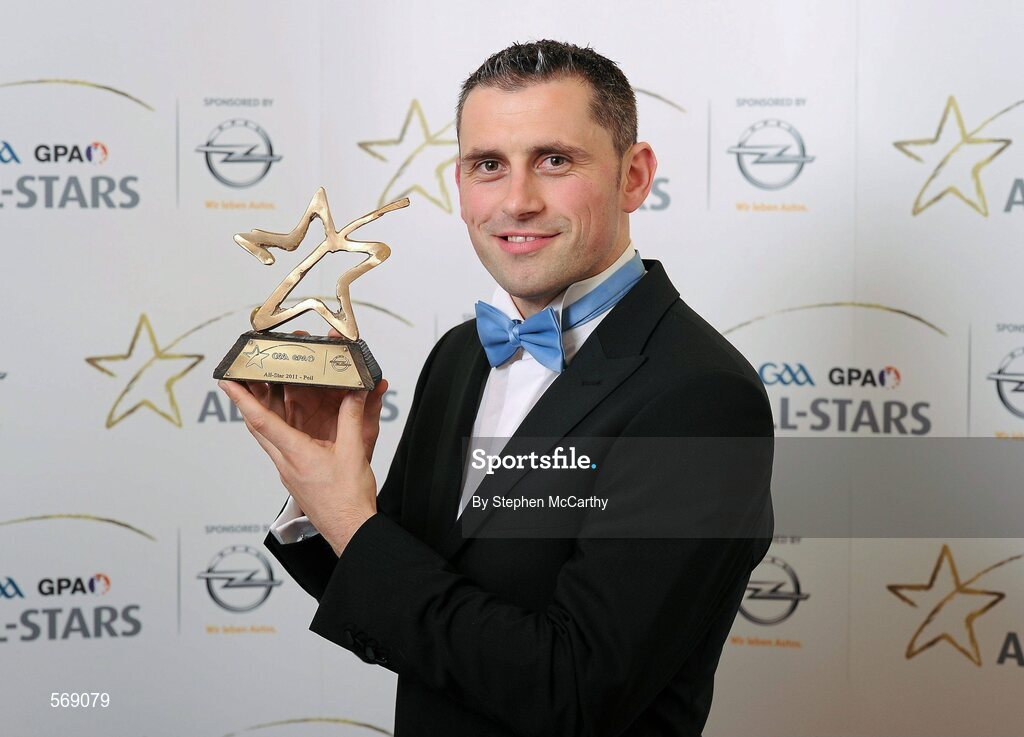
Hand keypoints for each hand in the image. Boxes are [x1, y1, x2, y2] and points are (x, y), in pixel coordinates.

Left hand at [219, 329, 388, 555]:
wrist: (349, 529)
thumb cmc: (348, 498)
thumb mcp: (353, 452)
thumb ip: (352, 418)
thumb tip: (354, 393)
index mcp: (296, 454)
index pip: (261, 421)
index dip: (242, 399)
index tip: (227, 382)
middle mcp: (286, 462)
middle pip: (258, 426)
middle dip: (249, 400)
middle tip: (245, 378)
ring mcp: (288, 470)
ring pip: (267, 436)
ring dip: (262, 413)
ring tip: (263, 392)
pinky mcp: (295, 475)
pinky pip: (280, 446)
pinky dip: (279, 427)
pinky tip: (290, 421)